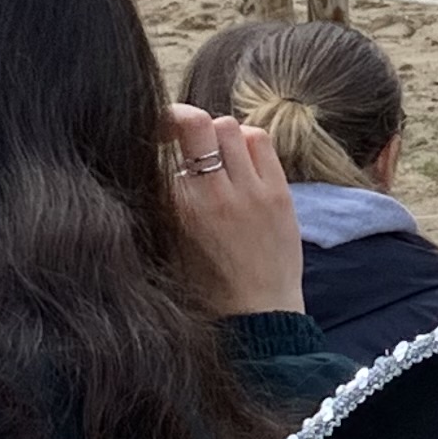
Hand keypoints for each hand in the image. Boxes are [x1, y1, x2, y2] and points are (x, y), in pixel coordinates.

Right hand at [168, 104, 305, 317]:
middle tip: (182, 133)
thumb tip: (157, 162)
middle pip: (200, 124)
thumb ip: (161, 201)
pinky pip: (262, 144)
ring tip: (214, 152)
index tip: (157, 131)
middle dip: (188, 122)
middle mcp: (215, 194)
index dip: (159, 128)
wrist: (256, 317)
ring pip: (232, 127)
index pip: (164, 145)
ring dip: (219, 132)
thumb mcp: (167, 245)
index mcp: (179, 209)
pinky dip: (247, 142)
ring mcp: (252, 191)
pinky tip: (240, 160)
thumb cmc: (204, 288)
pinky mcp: (280, 193)